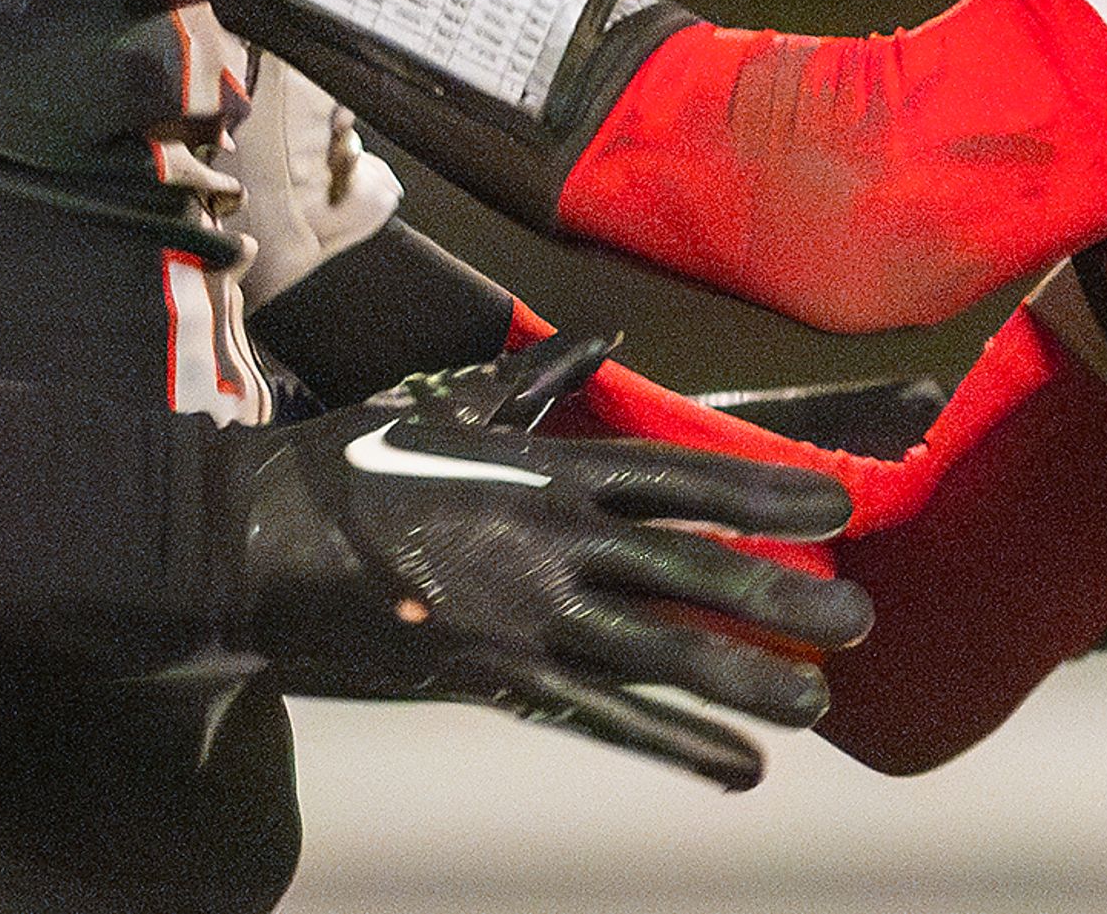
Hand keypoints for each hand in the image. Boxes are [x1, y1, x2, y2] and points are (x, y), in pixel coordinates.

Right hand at [216, 334, 873, 789]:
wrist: (247, 542)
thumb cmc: (338, 469)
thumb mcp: (437, 409)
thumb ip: (525, 389)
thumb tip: (593, 341)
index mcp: (544, 468)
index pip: (679, 477)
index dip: (763, 492)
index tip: (833, 505)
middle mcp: (552, 538)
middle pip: (691, 566)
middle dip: (781, 594)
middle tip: (860, 619)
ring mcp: (525, 612)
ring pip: (662, 648)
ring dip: (746, 677)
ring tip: (820, 703)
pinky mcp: (493, 676)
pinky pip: (605, 716)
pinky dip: (675, 742)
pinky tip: (735, 766)